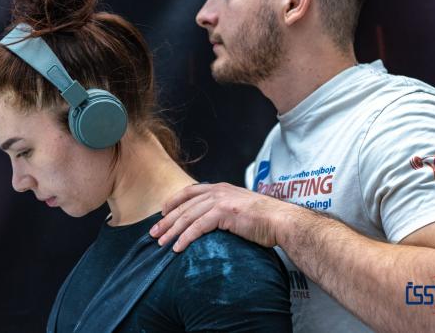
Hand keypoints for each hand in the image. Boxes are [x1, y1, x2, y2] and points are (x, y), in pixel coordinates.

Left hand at [149, 182, 292, 251]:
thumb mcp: (240, 207)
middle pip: (184, 206)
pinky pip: (198, 227)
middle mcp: (218, 191)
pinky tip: (177, 248)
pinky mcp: (224, 213)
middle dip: (166, 220)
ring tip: (161, 243)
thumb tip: (212, 220)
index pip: (190, 191)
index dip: (174, 201)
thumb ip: (224, 209)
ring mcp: (221, 200)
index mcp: (221, 188)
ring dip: (172, 231)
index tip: (162, 212)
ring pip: (188, 216)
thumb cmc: (265, 219)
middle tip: (153, 233)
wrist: (281, 220)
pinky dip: (185, 238)